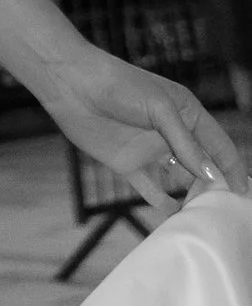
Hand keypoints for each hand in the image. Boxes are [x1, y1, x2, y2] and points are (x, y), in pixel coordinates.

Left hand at [31, 41, 247, 201]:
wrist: (71, 85)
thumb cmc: (118, 85)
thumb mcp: (159, 108)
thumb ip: (185, 142)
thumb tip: (211, 174)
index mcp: (186, 113)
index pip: (219, 145)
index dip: (233, 168)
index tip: (243, 193)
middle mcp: (172, 134)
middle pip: (203, 166)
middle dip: (215, 188)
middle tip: (224, 213)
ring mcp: (151, 150)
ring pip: (180, 180)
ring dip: (191, 198)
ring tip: (203, 220)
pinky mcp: (129, 164)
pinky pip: (152, 190)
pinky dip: (164, 205)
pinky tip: (175, 220)